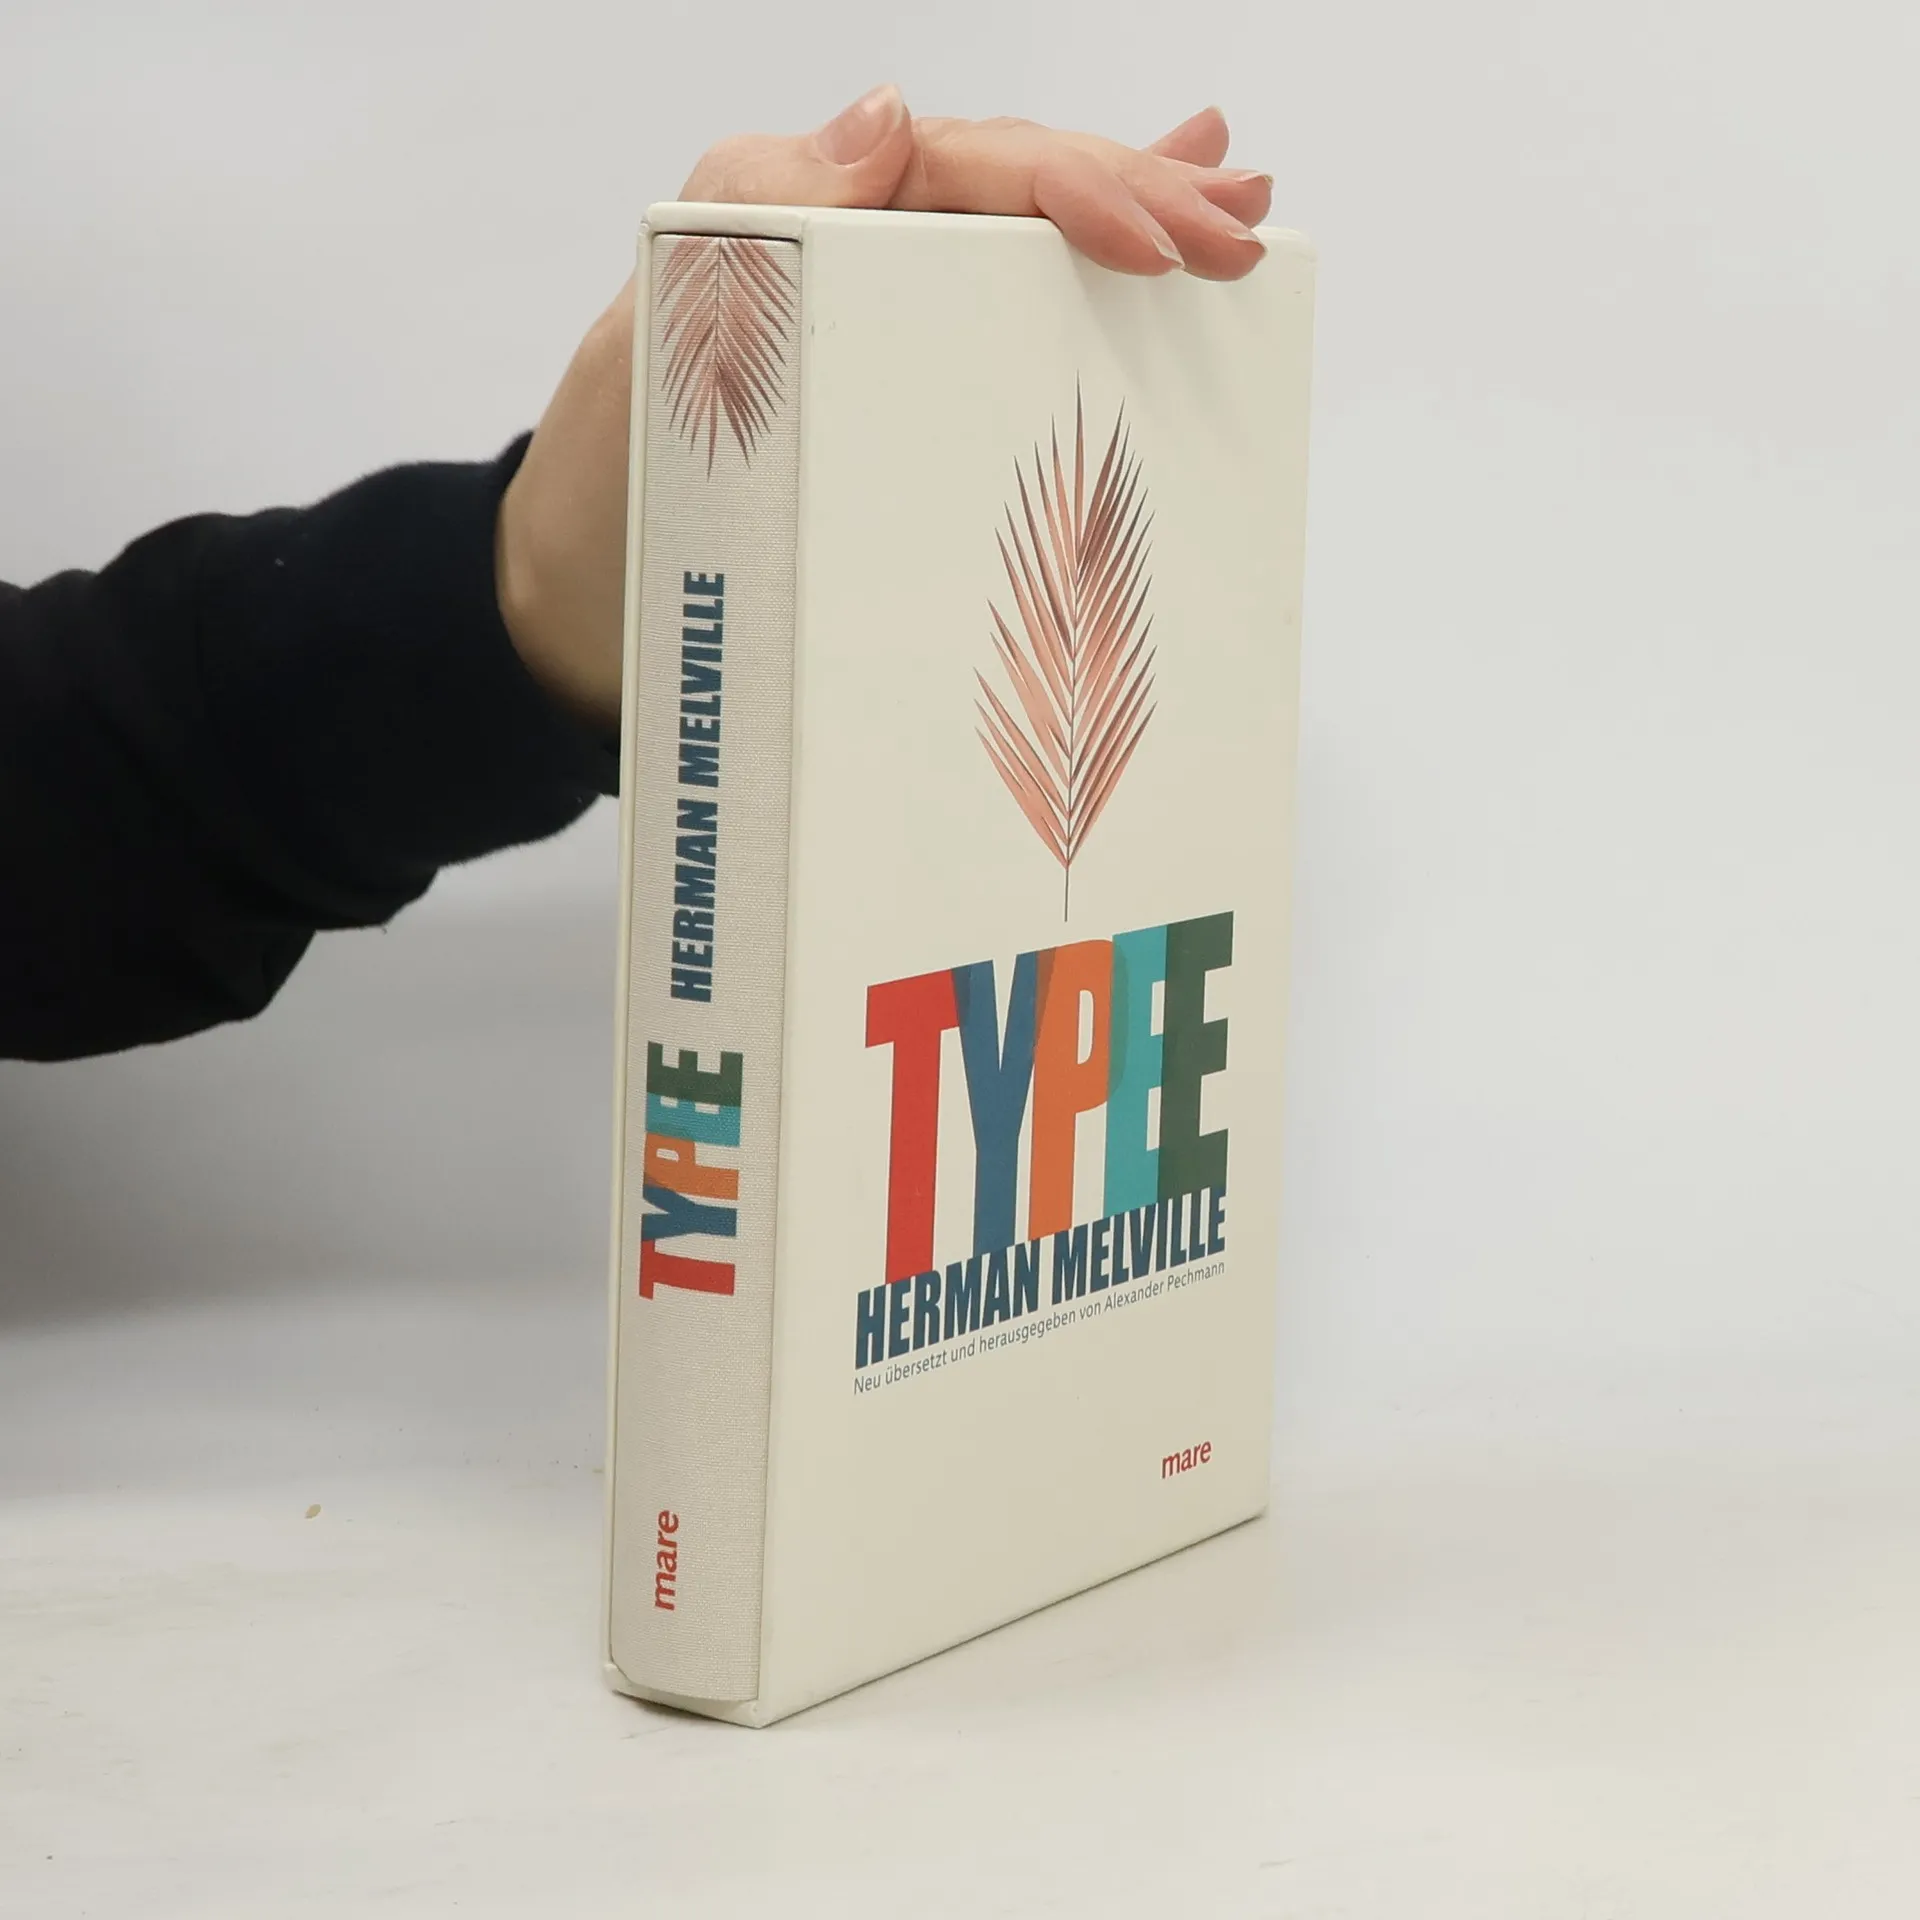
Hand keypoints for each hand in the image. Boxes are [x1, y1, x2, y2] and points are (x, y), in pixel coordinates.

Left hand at [496, 90, 1273, 733]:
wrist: (574, 616)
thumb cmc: (606, 492)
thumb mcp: (656, 347)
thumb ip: (753, 221)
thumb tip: (893, 119)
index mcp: (805, 227)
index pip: (966, 172)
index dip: (1077, 188)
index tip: (1168, 239)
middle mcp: (855, 267)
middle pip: (1016, 199)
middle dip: (1137, 196)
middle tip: (1245, 223)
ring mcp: (880, 336)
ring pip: (1022, 254)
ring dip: (1131, 218)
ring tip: (1237, 200)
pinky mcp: (893, 411)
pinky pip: (996, 338)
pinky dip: (1076, 303)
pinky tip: (1148, 279)